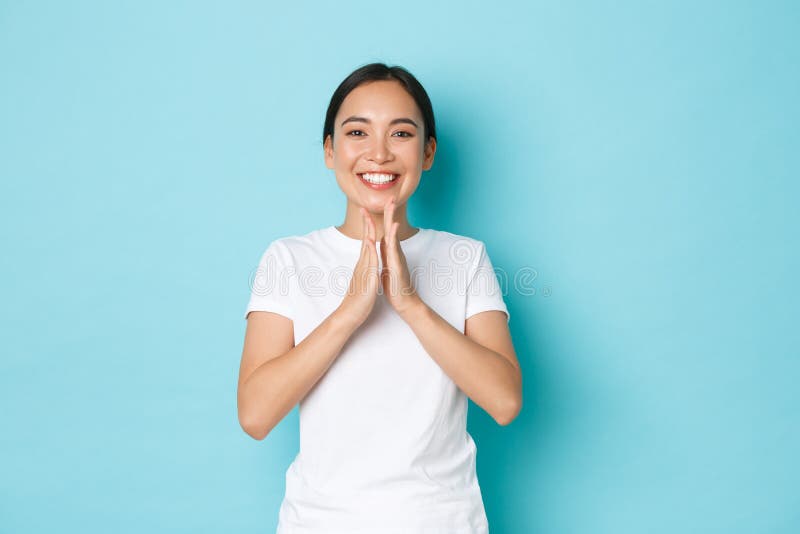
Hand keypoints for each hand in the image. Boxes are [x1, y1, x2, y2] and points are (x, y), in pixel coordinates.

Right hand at [337, 207, 380, 326]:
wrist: (349, 315)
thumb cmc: (357, 300)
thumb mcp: (363, 282)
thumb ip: (364, 271)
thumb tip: (366, 265)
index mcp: (363, 265)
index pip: (365, 243)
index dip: (367, 228)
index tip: (367, 214)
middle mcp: (361, 265)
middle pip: (364, 240)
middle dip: (366, 223)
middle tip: (363, 207)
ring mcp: (363, 270)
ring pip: (366, 248)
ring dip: (368, 232)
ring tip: (368, 217)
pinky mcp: (366, 278)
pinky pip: (369, 262)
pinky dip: (370, 250)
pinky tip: (370, 241)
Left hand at [378, 197, 423, 316]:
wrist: (404, 302)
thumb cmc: (396, 286)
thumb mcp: (388, 266)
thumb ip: (386, 254)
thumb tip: (383, 243)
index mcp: (391, 252)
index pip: (387, 230)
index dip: (385, 217)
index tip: (384, 203)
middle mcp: (395, 253)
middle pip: (392, 229)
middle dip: (391, 213)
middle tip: (391, 197)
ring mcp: (397, 259)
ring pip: (394, 237)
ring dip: (392, 221)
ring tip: (392, 207)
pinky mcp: (397, 267)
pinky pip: (394, 251)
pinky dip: (393, 239)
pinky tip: (394, 229)